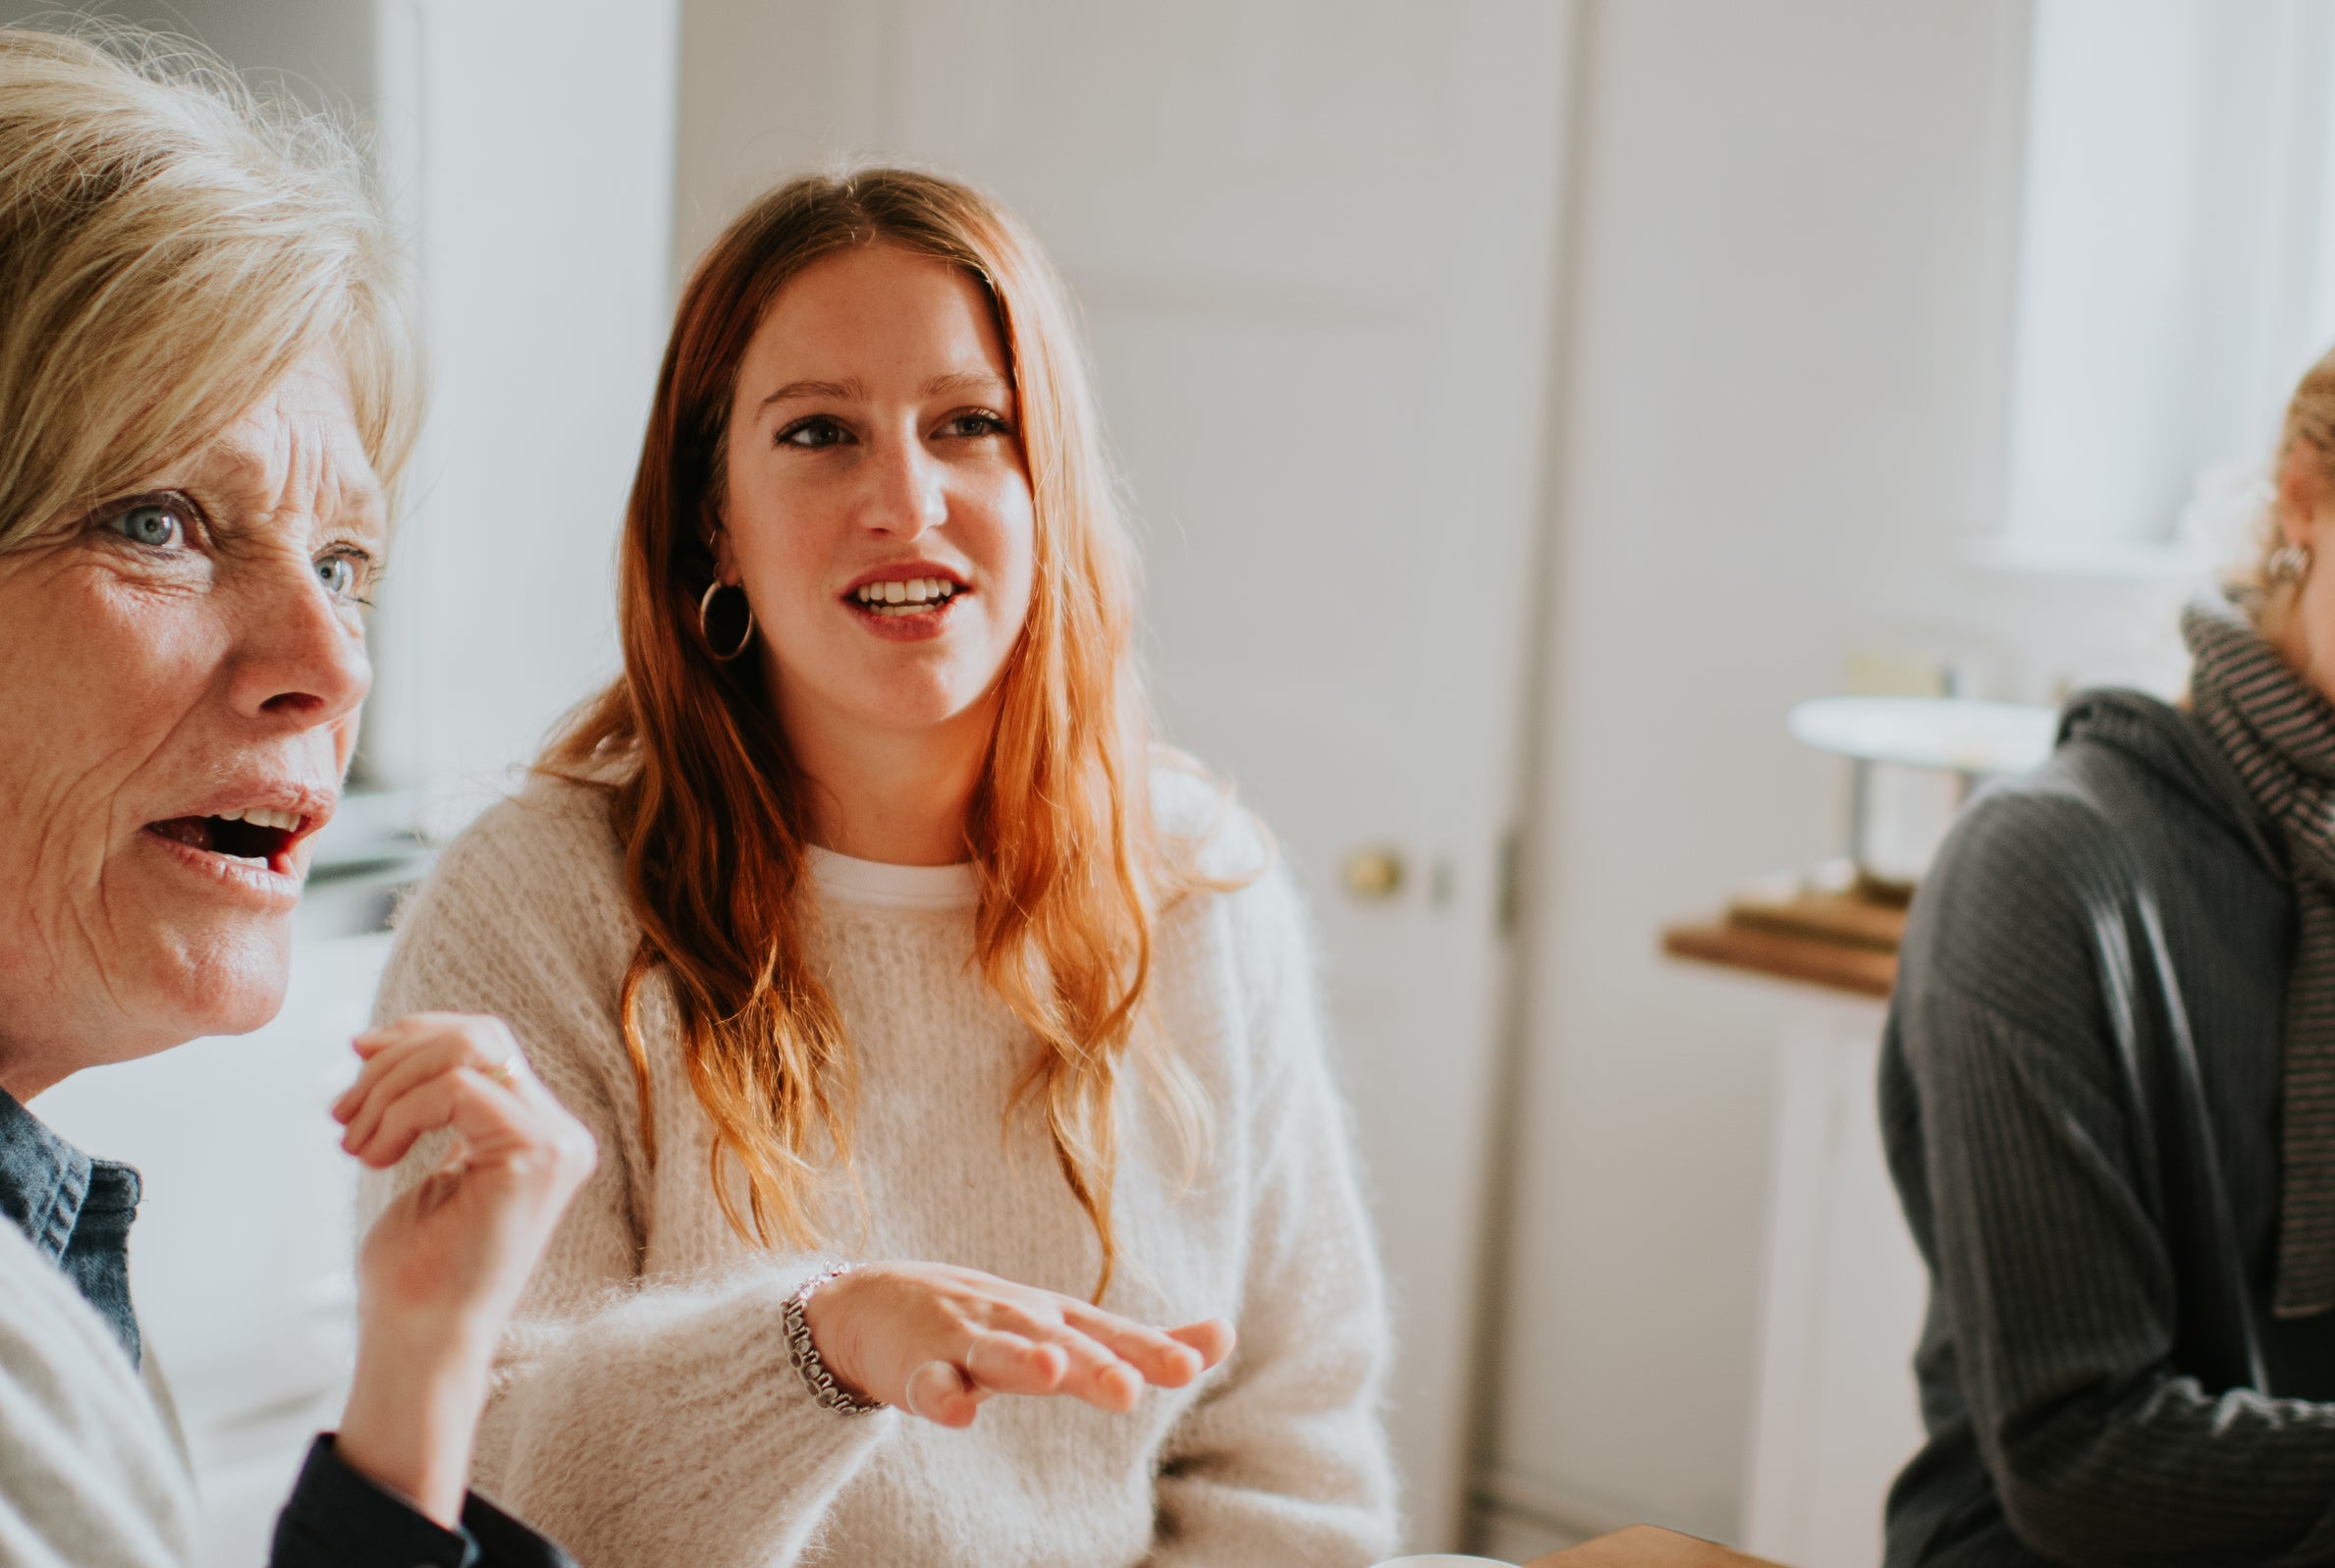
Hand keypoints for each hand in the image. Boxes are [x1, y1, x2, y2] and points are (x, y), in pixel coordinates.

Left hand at [328, 1013, 597, 1522]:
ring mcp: (555, 1144)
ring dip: (389, 1086)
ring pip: (468, 1051)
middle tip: (342, 1112)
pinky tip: (373, 1156)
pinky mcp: (535, 1156)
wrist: (419, 1344)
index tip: (355, 1062)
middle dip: (395, 1060)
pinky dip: (398, 1113)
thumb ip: (431, 1106)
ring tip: (354, 1139)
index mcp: (539, 1134)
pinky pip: (456, 1089)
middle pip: (479, 1036)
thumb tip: (379, 1038)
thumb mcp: (424, 1167)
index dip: (415, 1037)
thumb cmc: (414, 1274)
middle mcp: (561, 1134)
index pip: (485, 1043)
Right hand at [801, 1261, 1234, 1427]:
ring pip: (998, 1353)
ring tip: (1050, 1371)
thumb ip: (1140, 1342)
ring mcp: (964, 1339)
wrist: (876, 1301)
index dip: (1153, 1348)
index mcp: (1061, 1321)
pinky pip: (929, 1383)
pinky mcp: (915, 1364)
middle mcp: (1020, 1323)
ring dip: (1023, 1359)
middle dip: (1097, 1364)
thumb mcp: (1069, 1327)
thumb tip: (1225, 1335)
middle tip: (1131, 1388)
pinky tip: (956, 1413)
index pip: (1115, 1334)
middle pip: (1064, 1345)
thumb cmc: (993, 1321)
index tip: (1195, 1362)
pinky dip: (941, 1395)